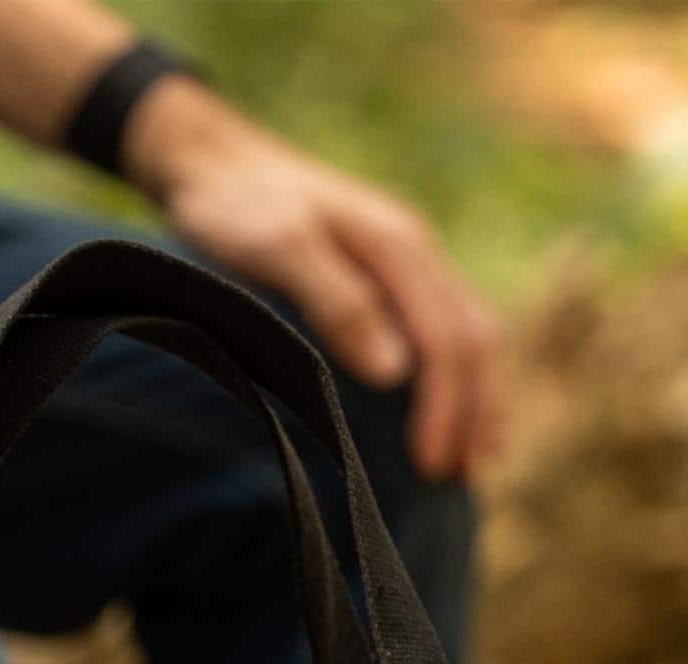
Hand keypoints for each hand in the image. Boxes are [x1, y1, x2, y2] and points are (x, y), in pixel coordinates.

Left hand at [124, 78, 502, 479]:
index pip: (450, 340)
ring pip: (467, 333)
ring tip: (466, 462)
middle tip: (459, 480)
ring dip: (474, 398)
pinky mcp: (387, 273)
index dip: (447, 409)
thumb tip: (396, 374)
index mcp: (400, 247)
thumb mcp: (279, 247)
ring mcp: (406, 261)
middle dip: (476, 412)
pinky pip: (441, 328)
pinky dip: (452, 377)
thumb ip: (338, 302)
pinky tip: (439, 412)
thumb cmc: (235, 205)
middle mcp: (416, 252)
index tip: (430, 466)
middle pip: (475, 339)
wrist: (212, 158)